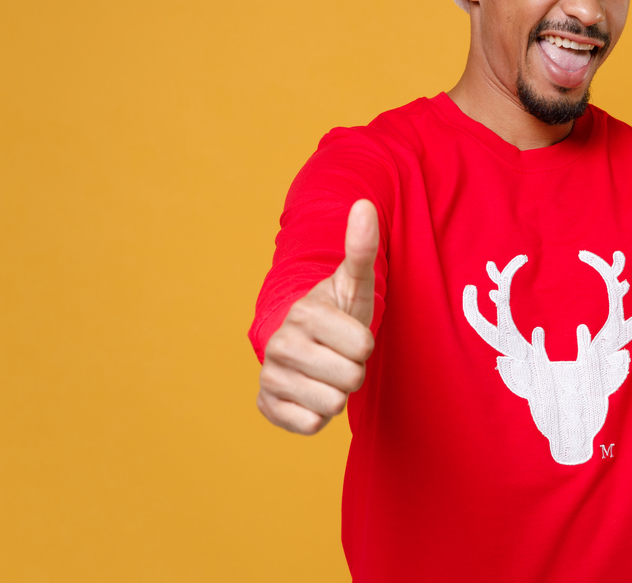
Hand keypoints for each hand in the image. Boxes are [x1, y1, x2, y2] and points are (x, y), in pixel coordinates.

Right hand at [256, 199, 379, 433]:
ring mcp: (270, 376)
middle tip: (339, 356)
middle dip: (353, 371)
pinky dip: (317, 415)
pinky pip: (310, 425)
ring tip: (326, 373)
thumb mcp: (354, 283)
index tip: (348, 334)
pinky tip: (309, 393)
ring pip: (332, 404)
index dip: (364, 345)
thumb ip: (361, 247)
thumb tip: (365, 205)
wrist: (303, 344)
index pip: (362, 348)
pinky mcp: (266, 406)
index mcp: (304, 313)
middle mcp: (280, 344)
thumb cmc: (337, 312)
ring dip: (337, 393)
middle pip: (350, 378)